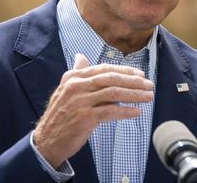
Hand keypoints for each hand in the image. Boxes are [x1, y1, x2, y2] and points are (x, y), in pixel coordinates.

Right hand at [32, 53, 153, 168]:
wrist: (47, 140)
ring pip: (113, 93)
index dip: (125, 71)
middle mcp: (76, 86)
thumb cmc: (60, 115)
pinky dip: (125, 111)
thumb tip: (81, 57)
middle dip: (134, 82)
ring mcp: (80, 101)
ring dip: (134, 95)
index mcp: (73, 77)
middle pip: (111, 79)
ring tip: (148, 97)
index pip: (104, 69)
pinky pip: (110, 111)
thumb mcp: (65, 90)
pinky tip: (136, 112)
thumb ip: (77, 73)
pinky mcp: (84, 117)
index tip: (140, 75)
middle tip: (149, 85)